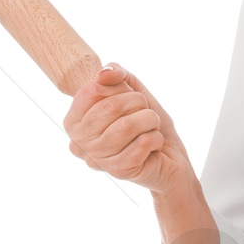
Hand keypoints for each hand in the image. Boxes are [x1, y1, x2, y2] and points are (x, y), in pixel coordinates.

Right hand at [63, 62, 189, 194]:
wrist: (170, 158)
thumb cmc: (146, 124)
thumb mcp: (132, 92)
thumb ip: (117, 76)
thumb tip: (105, 73)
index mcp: (74, 121)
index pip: (92, 90)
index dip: (119, 87)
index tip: (130, 95)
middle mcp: (79, 142)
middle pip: (110, 107)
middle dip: (139, 102)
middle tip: (146, 111)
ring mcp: (98, 160)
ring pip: (127, 125)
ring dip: (149, 120)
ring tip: (152, 126)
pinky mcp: (119, 171)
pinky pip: (143, 142)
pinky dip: (156, 137)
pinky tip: (154, 145)